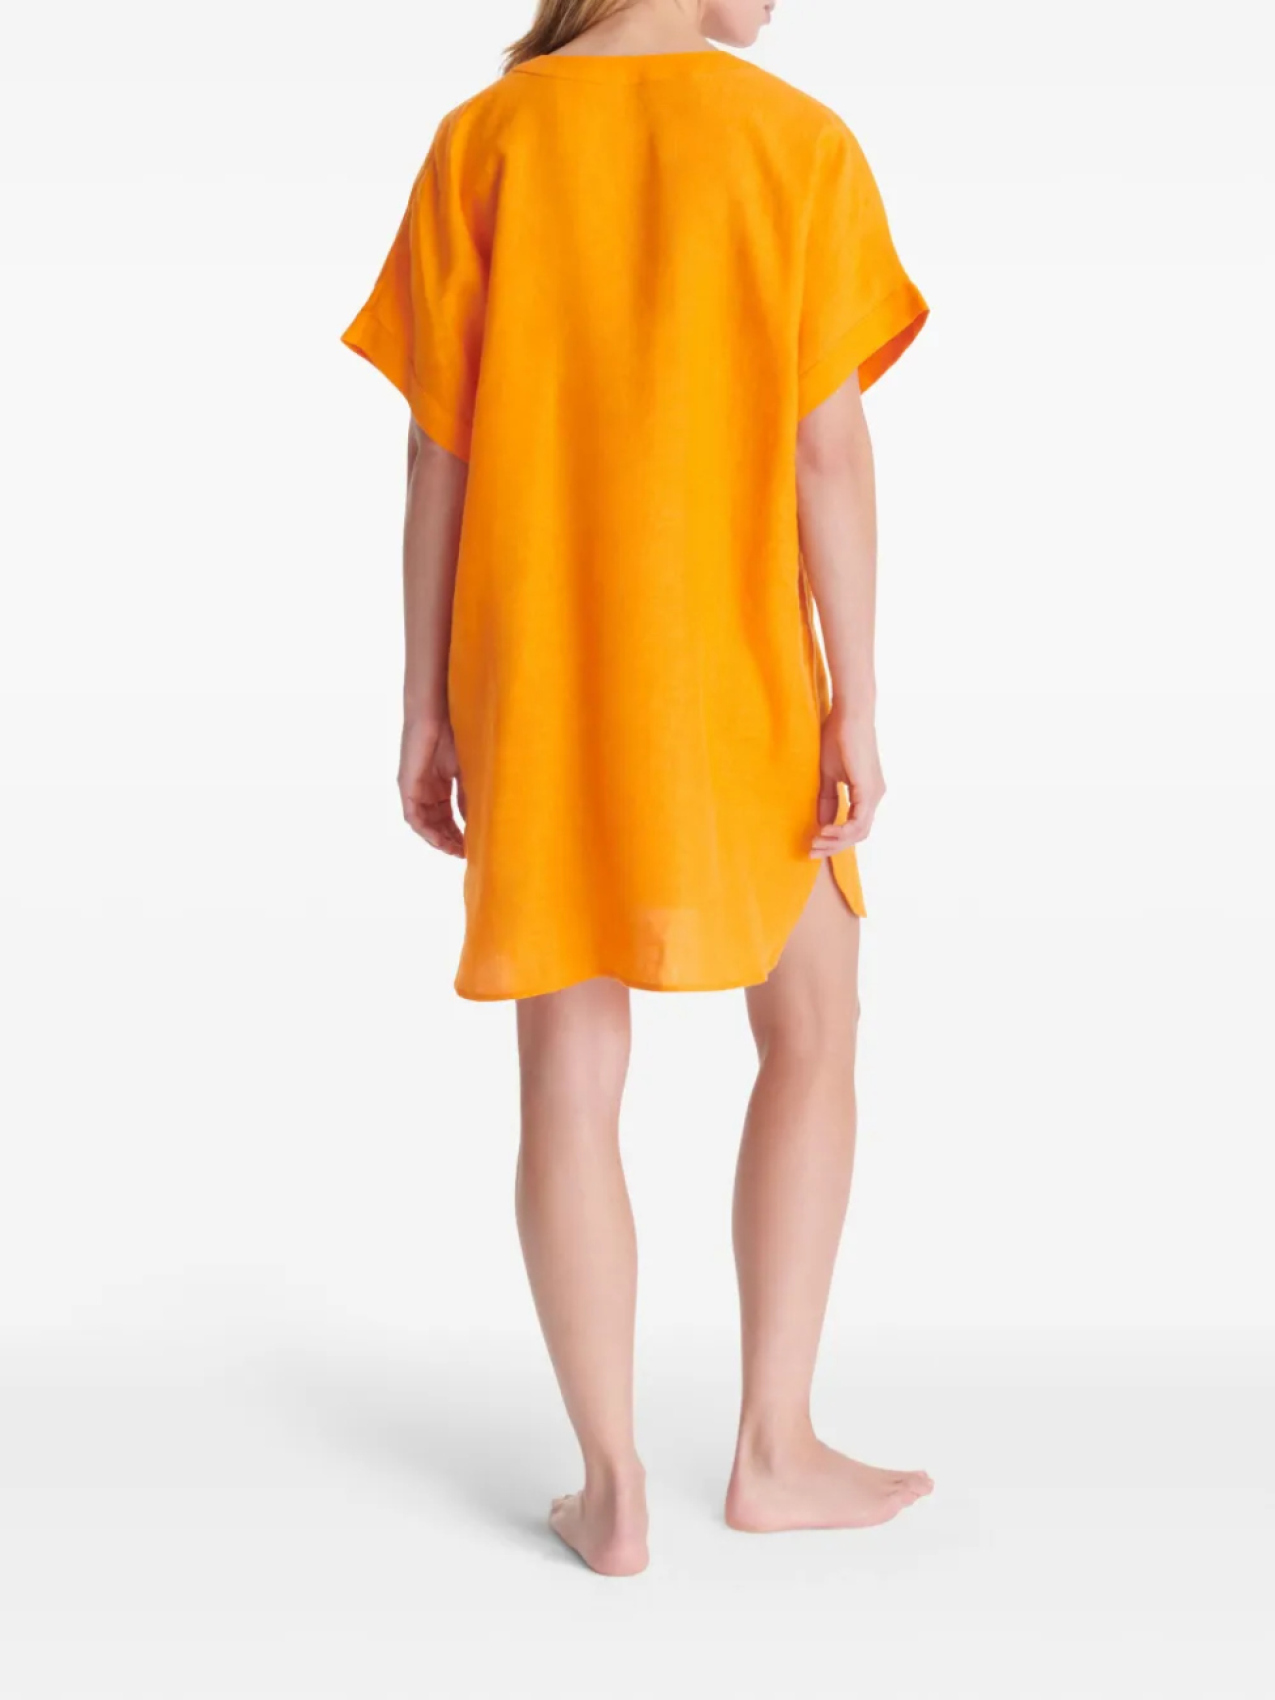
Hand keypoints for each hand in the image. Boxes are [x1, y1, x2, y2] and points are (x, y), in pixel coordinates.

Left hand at [399, 715, 465, 857]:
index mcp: (438, 785)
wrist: (436, 710)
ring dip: (438, 839)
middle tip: (466, 853)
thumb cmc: (453, 732)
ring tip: (455, 850)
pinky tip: (440, 840)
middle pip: (435, 823)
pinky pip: (413, 816)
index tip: (472, 846)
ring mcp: (413, 788)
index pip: (446, 816)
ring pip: (423, 824)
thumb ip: (466, 795)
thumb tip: (474, 822)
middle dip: (450, 840)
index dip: (458, 833)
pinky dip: (426, 830)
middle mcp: (423, 790)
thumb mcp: (465, 771)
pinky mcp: (406, 785)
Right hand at [811, 707, 885, 855]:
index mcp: (867, 793)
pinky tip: (825, 830)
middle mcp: (875, 796)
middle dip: (834, 845)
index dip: (834, 839)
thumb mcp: (828, 775)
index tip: (812, 843)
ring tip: (816, 840)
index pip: (854, 826)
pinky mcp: (869, 789)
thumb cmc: (837, 738)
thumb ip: (827, 800)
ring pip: (859, 831)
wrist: (848, 716)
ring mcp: (874, 794)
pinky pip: (859, 820)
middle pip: (858, 834)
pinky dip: (842, 830)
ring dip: (837, 840)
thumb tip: (822, 822)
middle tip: (811, 849)